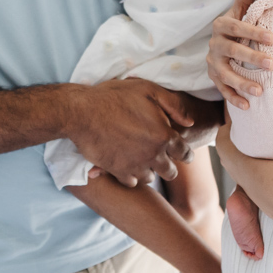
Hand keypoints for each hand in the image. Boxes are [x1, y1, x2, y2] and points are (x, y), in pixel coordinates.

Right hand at [68, 78, 193, 186]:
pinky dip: (131, 175)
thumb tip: (189, 122)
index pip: (184, 153)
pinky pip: (131, 182)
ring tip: (142, 160)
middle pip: (170, 172)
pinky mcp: (118, 172)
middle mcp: (153, 154)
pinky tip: (127, 164)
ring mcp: (135, 165)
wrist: (82, 112)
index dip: (186, 154)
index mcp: (164, 135)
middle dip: (169, 166)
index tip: (183, 154)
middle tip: (162, 159)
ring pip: (150, 178)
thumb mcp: (148, 90)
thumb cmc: (115, 96)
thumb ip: (173, 105)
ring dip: (149, 171)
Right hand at [205, 0, 272, 108]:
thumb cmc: (239, 24)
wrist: (224, 41)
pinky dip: (234, 98)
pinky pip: (222, 90)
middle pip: (232, 51)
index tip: (271, 38)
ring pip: (226, 73)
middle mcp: (214, 44)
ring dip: (242, 83)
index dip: (252, 32)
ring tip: (260, 90)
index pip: (236, 27)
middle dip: (251, 58)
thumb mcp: (243, 9)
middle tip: (272, 64)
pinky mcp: (214, 77)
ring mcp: (213, 62)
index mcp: (221, 25)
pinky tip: (248, 106)